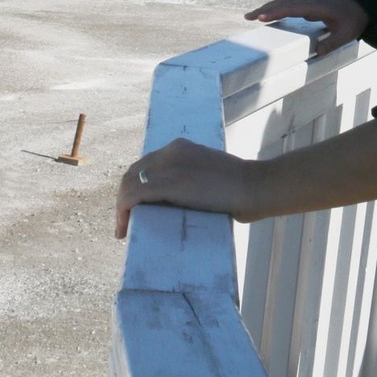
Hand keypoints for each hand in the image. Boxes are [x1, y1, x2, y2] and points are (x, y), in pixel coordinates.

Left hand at [116, 138, 262, 238]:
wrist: (254, 187)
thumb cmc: (240, 187)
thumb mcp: (208, 175)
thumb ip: (191, 180)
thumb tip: (182, 201)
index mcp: (179, 148)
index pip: (145, 165)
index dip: (134, 187)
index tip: (135, 208)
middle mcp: (169, 151)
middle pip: (133, 174)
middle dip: (124, 199)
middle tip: (126, 222)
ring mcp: (168, 165)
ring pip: (129, 185)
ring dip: (122, 208)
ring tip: (124, 229)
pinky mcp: (168, 183)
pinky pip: (133, 196)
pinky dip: (123, 212)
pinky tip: (124, 228)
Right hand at [244, 0, 369, 58]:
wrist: (359, 7)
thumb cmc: (353, 20)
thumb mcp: (346, 35)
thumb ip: (332, 43)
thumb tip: (316, 53)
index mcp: (316, 7)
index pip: (293, 8)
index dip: (277, 12)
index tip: (262, 17)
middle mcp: (309, 3)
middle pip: (283, 3)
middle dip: (265, 9)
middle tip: (248, 17)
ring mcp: (306, 4)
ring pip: (283, 3)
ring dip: (267, 8)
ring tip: (250, 17)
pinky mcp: (306, 8)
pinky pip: (287, 7)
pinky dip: (275, 10)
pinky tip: (266, 17)